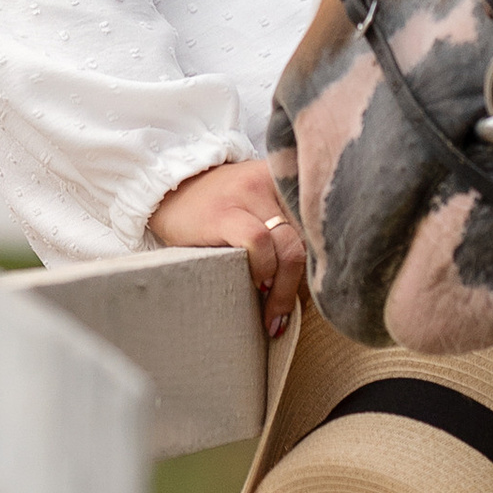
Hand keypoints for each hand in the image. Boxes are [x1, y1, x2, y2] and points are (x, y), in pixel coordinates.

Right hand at [148, 159, 304, 341]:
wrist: (169, 189)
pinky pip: (257, 242)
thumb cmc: (220, 206)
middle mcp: (273, 181)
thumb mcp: (261, 204)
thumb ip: (288, 227)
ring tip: (272, 311)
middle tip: (286, 313)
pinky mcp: (224, 212)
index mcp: (288, 180)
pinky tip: (254, 285)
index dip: (324, 262)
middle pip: (309, 238)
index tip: (317, 294)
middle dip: (302, 284)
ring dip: (284, 287)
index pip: (322, 223)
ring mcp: (249, 194)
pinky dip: (262, 269)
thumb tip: (317, 279)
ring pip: (288, 245)